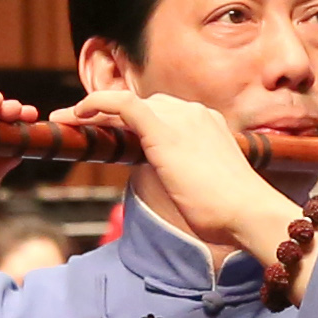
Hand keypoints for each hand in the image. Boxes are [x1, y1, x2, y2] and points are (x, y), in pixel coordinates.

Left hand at [51, 90, 298, 259]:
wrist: (249, 211)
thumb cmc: (234, 213)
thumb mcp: (208, 189)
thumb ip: (188, 177)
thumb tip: (174, 188)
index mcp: (209, 125)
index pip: (165, 115)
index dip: (136, 120)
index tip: (116, 132)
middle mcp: (194, 114)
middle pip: (144, 106)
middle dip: (112, 115)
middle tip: (82, 127)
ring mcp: (180, 118)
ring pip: (128, 105)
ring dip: (95, 112)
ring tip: (69, 123)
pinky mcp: (162, 130)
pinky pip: (121, 105)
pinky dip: (96, 104)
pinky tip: (76, 115)